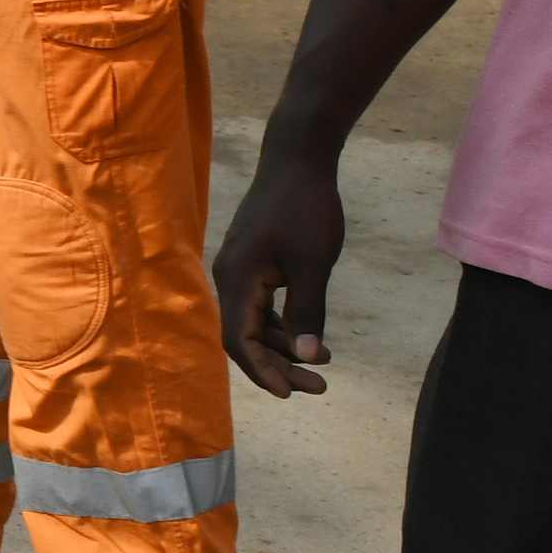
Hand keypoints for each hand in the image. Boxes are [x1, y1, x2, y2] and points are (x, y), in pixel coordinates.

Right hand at [215, 144, 344, 397]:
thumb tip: (309, 356)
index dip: (264, 370)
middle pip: (244, 336)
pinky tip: (310, 335)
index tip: (293, 393)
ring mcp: (239, 270)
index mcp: (236, 280)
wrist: (298, 159)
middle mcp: (229, 278)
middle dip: (279, 365)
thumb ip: (307, 312)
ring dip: (284, 347)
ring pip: (254, 322)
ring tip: (322, 366)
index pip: (240, 340)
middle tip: (319, 387)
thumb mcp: (314, 264)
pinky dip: (282, 325)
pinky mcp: (252, 262)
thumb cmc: (306, 209)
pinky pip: (260, 305)